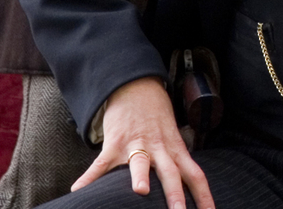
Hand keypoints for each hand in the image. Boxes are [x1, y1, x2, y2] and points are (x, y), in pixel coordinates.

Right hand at [73, 76, 211, 208]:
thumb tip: (185, 186)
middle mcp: (159, 148)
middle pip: (171, 173)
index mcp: (175, 150)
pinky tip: (78, 189)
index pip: (195, 174)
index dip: (204, 195)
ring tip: (140, 191)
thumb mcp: (173, 137)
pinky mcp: (115, 142)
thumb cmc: (156, 117)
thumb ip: (176, 160)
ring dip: (141, 177)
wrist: (138, 87)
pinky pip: (101, 163)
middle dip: (176, 194)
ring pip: (141, 162)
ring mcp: (137, 144)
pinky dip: (89, 177)